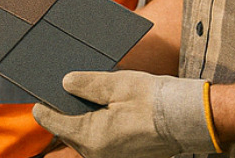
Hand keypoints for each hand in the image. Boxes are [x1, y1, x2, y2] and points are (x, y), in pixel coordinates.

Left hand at [32, 70, 217, 157]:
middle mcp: (96, 153)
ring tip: (91, 94)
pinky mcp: (122, 156)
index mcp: (90, 136)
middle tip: (70, 86)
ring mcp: (109, 157)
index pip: (50, 120)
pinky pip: (99, 140)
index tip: (44, 89)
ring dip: (83, 117)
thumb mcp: (117, 84)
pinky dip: (98, 124)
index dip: (45, 103)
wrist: (190, 119)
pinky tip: (107, 107)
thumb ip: (86, 84)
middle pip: (65, 129)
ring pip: (82, 135)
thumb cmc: (155, 100)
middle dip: (65, 109)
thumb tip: (64, 83)